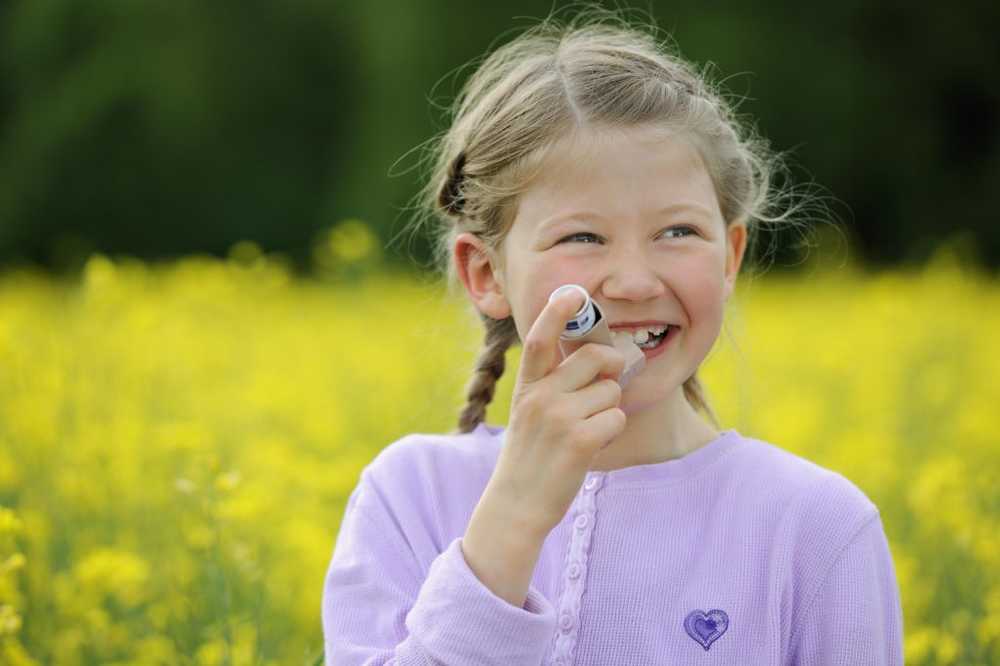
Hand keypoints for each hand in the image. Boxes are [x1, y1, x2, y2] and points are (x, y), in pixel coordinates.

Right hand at [488, 287, 627, 536]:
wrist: (517, 505)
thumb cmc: (531, 455)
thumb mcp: (530, 412)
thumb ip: (554, 383)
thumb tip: (601, 356)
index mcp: (527, 386)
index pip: (539, 338)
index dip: (557, 311)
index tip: (573, 293)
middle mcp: (540, 397)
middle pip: (596, 358)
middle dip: (611, 368)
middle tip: (604, 386)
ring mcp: (558, 418)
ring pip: (612, 390)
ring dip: (609, 408)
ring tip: (586, 430)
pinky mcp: (579, 441)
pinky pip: (617, 417)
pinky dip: (612, 430)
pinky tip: (592, 446)